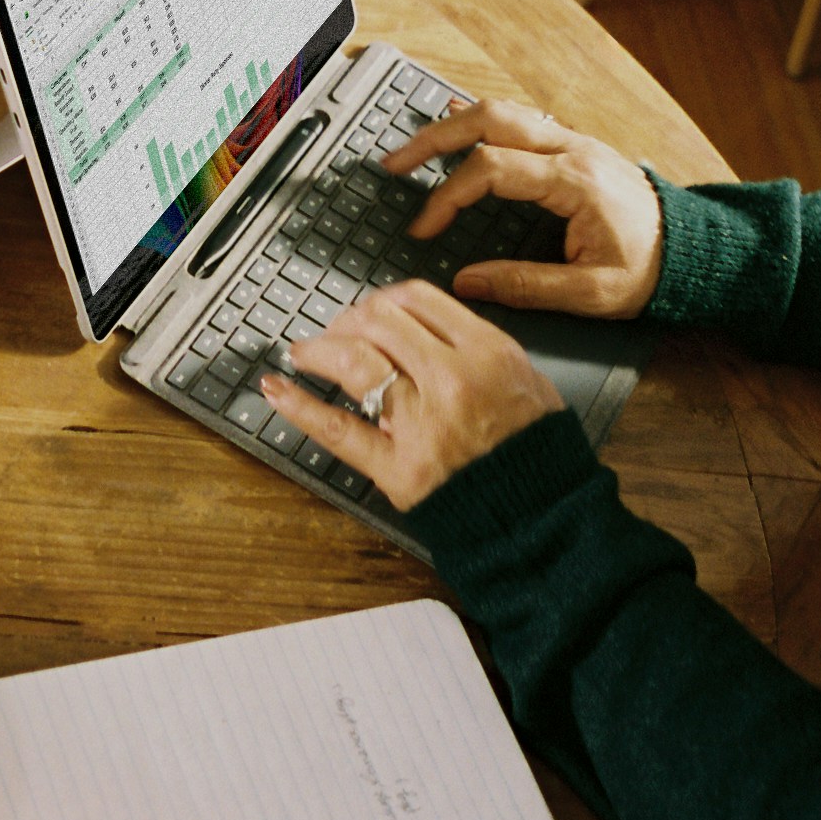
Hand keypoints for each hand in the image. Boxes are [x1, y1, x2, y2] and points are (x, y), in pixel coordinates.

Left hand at [262, 281, 562, 510]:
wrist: (543, 519)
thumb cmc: (536, 454)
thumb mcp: (528, 380)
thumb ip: (478, 348)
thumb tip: (424, 327)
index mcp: (486, 352)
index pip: (416, 299)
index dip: (383, 299)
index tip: (371, 310)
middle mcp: (451, 379)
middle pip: (378, 322)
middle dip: (349, 319)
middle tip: (337, 331)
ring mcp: (420, 424)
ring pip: (353, 362)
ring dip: (319, 349)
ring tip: (302, 352)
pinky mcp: (396, 468)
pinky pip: (336, 429)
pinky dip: (298, 406)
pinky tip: (277, 389)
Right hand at [386, 99, 662, 317]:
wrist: (694, 250)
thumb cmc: (651, 270)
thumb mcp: (591, 294)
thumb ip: (526, 286)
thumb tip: (468, 283)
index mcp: (574, 181)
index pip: (490, 170)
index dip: (447, 196)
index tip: (424, 227)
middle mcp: (572, 149)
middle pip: (487, 119)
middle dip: (433, 139)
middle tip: (394, 163)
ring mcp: (574, 141)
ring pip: (501, 111)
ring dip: (453, 125)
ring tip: (414, 147)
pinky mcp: (574, 147)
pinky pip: (519, 119)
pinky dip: (481, 123)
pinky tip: (458, 129)